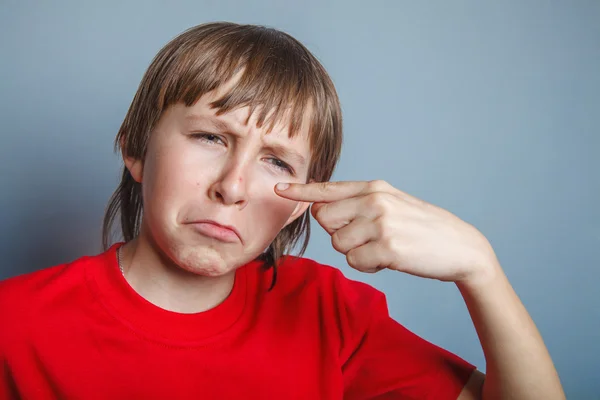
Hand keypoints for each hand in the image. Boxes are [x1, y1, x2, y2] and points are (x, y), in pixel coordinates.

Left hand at [275, 180, 498, 283]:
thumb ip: (360, 202)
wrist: (461, 247)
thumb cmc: (423, 227)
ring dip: (357, 252)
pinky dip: (368, 266)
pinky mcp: (388, 248)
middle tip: (366, 237)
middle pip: (325, 220)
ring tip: (384, 248)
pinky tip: (389, 260)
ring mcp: (381, 223)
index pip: (329, 189)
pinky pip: (355, 262)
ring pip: (339, 244)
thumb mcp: (393, 203)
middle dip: (339, 233)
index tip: (279, 189)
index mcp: (375, 187)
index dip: (301, 191)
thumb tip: (321, 208)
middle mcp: (375, 201)